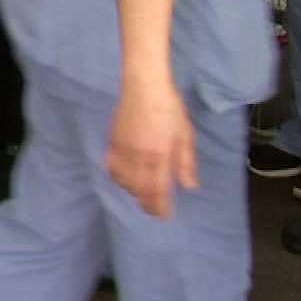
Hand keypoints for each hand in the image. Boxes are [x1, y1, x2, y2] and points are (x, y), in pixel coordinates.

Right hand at [106, 76, 197, 218]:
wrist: (143, 85)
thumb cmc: (169, 107)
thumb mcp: (185, 134)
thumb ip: (185, 162)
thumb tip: (188, 186)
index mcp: (159, 155)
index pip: (157, 190)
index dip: (160, 206)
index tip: (164, 215)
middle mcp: (139, 157)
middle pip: (139, 189)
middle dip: (146, 203)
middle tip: (153, 210)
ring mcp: (123, 149)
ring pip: (124, 180)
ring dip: (132, 190)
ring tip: (140, 193)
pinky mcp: (113, 141)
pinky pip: (112, 166)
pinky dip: (117, 176)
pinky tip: (123, 177)